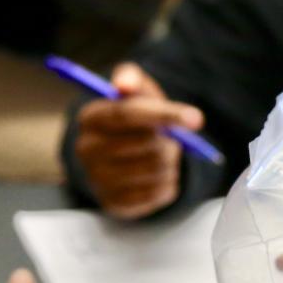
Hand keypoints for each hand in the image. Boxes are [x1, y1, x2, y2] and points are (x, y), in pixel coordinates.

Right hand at [72, 62, 202, 218]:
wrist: (122, 156)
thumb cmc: (133, 118)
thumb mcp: (134, 92)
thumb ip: (131, 78)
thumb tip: (124, 83)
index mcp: (90, 118)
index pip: (127, 115)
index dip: (164, 115)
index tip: (196, 119)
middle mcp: (86, 150)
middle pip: (147, 144)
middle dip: (170, 139)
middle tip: (171, 137)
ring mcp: (98, 180)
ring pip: (156, 170)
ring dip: (171, 161)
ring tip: (162, 154)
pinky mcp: (114, 204)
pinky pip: (158, 194)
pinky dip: (169, 182)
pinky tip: (159, 174)